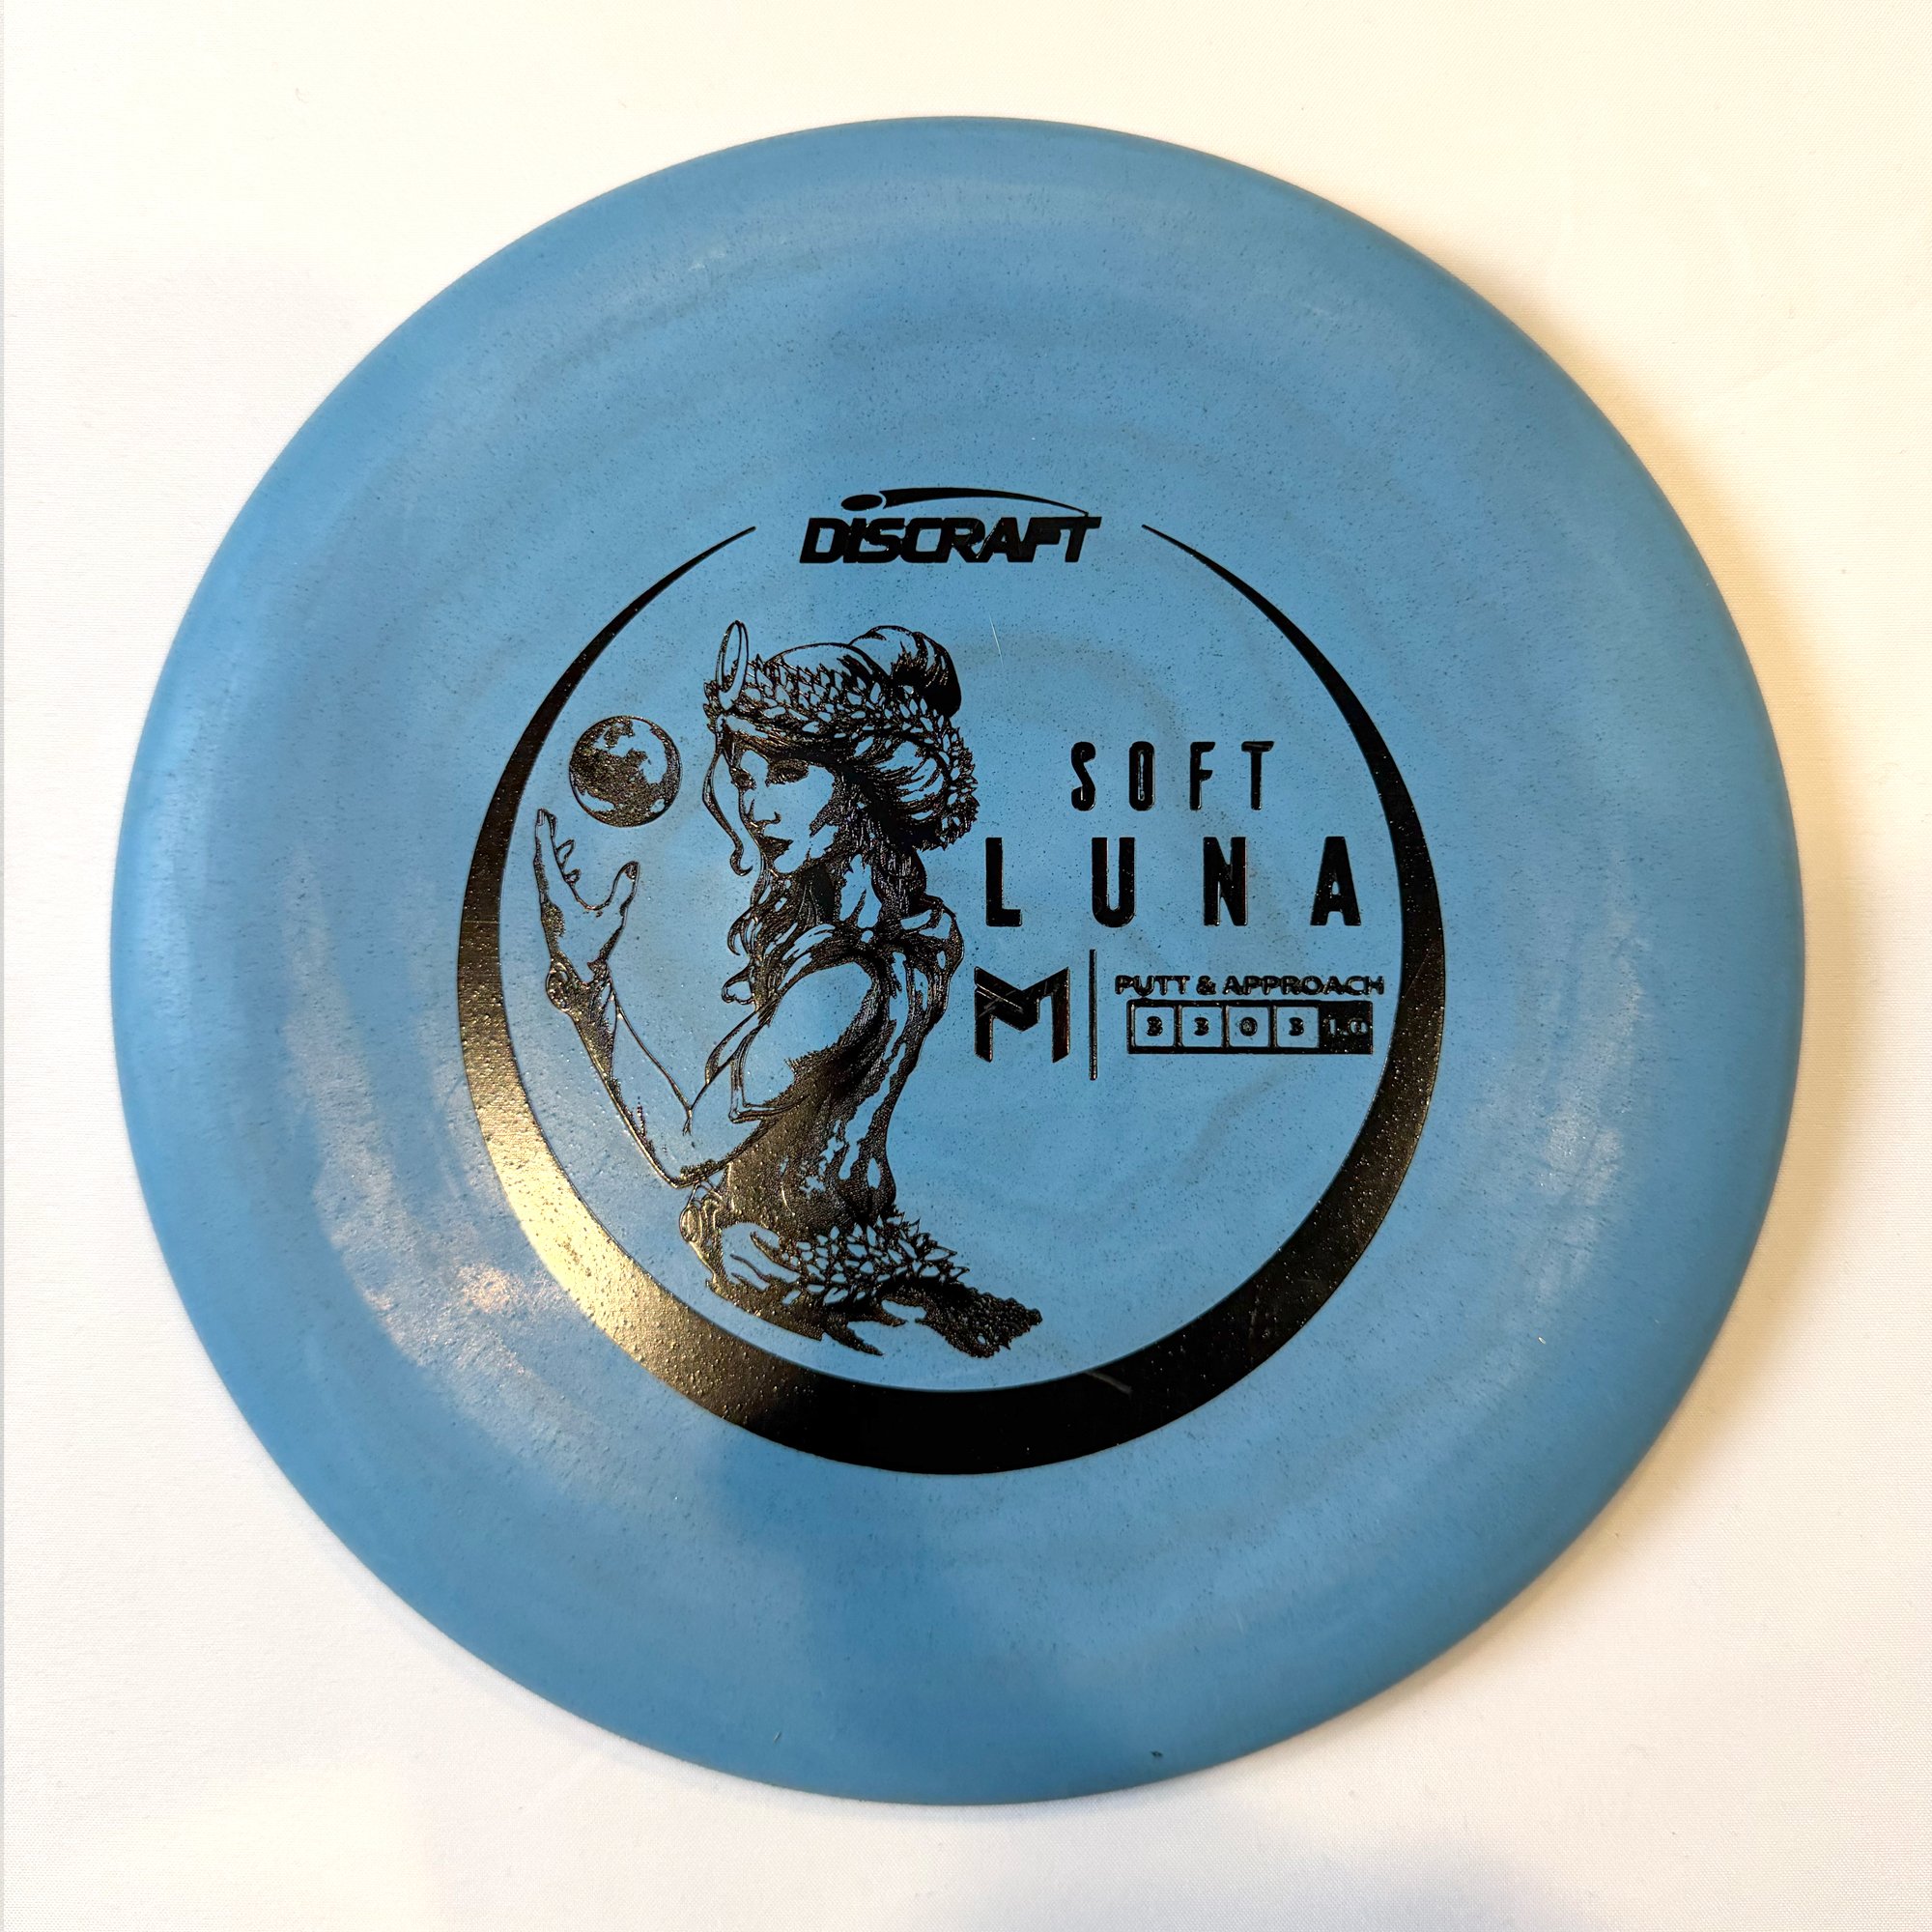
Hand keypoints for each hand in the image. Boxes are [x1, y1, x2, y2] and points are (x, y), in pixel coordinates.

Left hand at [533, 808, 638, 997]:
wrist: (578, 974)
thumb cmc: (592, 948)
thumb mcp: (612, 918)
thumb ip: (623, 891)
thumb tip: (632, 867)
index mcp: (557, 896)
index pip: (547, 858)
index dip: (543, 835)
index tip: (541, 816)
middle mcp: (548, 899)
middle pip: (541, 861)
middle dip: (543, 838)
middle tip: (544, 817)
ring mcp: (548, 906)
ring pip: (544, 873)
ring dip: (550, 854)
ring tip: (558, 838)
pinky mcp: (553, 913)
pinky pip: (550, 885)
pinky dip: (557, 870)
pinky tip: (570, 870)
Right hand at [717, 1222, 806, 1302]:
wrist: (704, 1235)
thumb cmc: (730, 1228)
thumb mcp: (749, 1227)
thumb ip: (766, 1235)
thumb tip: (778, 1245)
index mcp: (743, 1251)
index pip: (768, 1267)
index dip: (783, 1273)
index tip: (795, 1276)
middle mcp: (736, 1265)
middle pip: (762, 1280)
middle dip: (776, 1280)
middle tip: (788, 1278)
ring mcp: (728, 1273)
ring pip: (752, 1284)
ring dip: (764, 1283)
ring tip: (772, 1278)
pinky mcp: (724, 1277)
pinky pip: (741, 1284)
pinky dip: (750, 1283)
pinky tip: (755, 1278)